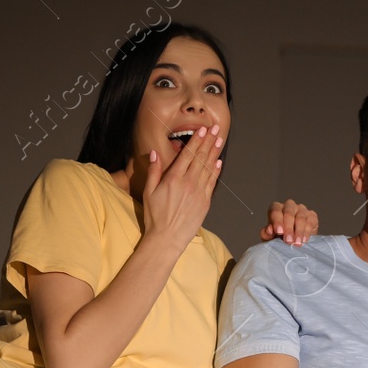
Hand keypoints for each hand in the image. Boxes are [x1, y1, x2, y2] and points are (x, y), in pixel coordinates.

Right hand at [142, 124, 221, 251]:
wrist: (167, 238)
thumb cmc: (155, 216)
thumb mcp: (149, 191)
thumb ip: (153, 171)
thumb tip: (154, 153)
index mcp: (173, 178)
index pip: (188, 154)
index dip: (196, 141)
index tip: (202, 130)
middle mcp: (188, 183)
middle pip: (201, 158)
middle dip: (208, 141)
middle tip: (215, 128)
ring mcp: (199, 193)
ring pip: (209, 168)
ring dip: (214, 152)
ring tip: (219, 140)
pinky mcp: (205, 202)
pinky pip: (212, 183)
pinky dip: (216, 171)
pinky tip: (219, 162)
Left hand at [260, 200, 318, 246]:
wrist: (293, 241)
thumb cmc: (278, 237)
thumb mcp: (269, 237)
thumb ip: (266, 233)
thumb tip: (269, 230)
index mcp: (276, 208)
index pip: (276, 211)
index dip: (277, 221)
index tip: (279, 232)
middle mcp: (289, 206)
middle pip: (288, 214)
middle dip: (288, 229)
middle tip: (288, 241)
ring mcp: (301, 209)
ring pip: (300, 218)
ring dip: (298, 232)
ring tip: (297, 243)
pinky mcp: (312, 215)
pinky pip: (310, 222)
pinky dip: (307, 232)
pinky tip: (304, 240)